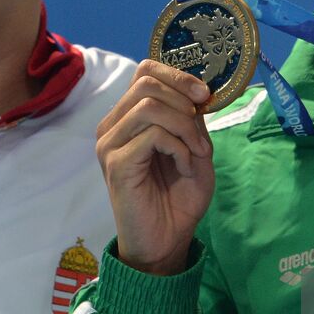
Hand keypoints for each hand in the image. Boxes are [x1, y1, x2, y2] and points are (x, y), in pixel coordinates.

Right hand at [95, 60, 214, 275]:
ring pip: (150, 106)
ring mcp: (110, 143)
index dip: (177, 75)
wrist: (166, 242)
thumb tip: (198, 91)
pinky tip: (184, 165)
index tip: (204, 95)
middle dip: (184, 101)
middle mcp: (113, 126)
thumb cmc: (179, 199)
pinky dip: (179, 146)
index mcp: (129, 117)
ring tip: (196, 153)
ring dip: (185, 127)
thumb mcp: (196, 150)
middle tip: (201, 132)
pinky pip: (152, 135)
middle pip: (147, 83)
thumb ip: (193, 119)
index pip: (145, 71)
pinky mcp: (116, 163)